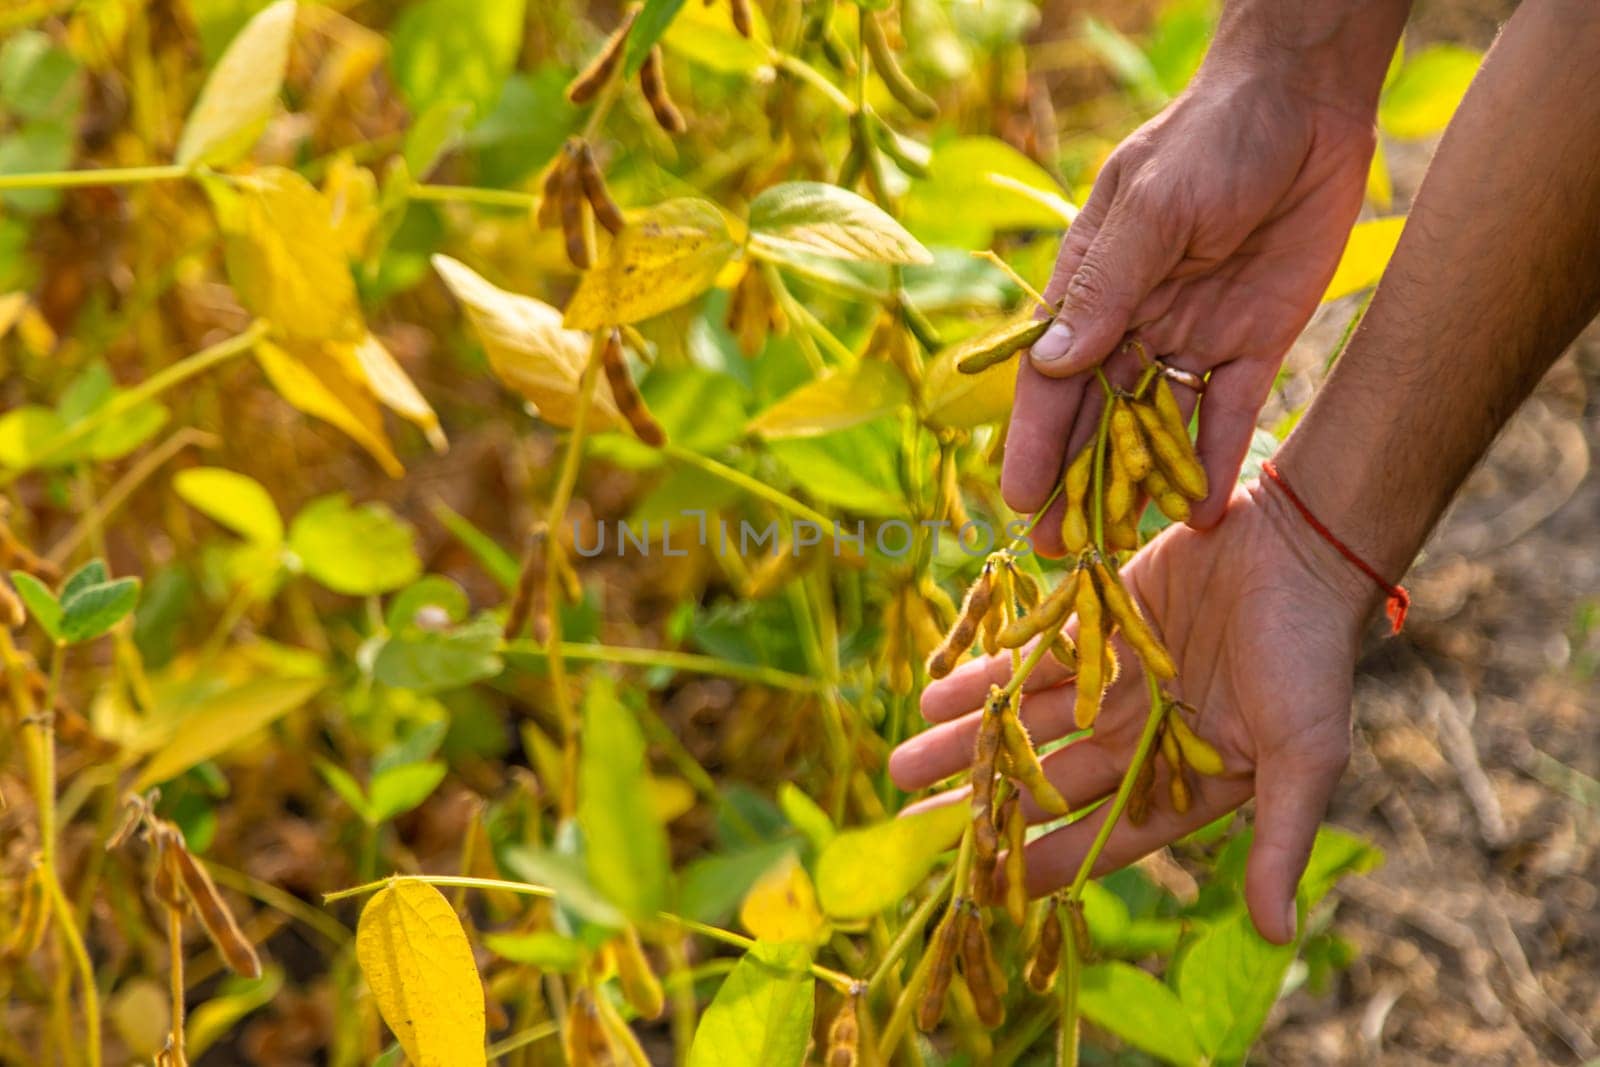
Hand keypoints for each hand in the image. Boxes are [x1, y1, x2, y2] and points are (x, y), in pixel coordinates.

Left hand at [888, 482, 1376, 943]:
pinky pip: (1032, 654)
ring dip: (967, 740)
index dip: (1048, 860)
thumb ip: (1278, 842)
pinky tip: (935, 691)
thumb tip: (1275, 936)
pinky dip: (986, 673)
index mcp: (1187, 778)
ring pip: (1028, 719)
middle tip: (910, 826)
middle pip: (1048, 780)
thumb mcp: (1303, 756)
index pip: (1103, 834)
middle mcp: (1145, 734)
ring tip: (902, 761)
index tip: (990, 887)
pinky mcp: (1100, 618)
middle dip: (983, 802)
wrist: (1304, 542)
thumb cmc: (1312, 655)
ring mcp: (1118, 676)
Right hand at [1007, 69, 1374, 543]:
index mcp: (1089, 288)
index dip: (1034, 441)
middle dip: (1077, 484)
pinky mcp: (1252, 347)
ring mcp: (1191, 339)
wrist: (1306, 107)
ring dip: (1138, 488)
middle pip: (1095, 419)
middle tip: (1063, 549)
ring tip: (1123, 546)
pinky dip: (1214, 463)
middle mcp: (1132, 324)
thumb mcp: (1152, 206)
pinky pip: (1228, 416)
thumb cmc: (1210, 138)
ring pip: (1156, 430)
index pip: (1049, 378)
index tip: (1019, 499)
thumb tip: (1050, 363)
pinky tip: (1202, 511)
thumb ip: (1107, 286)